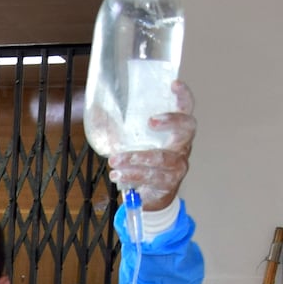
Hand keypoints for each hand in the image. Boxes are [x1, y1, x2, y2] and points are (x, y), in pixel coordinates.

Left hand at [108, 80, 195, 212]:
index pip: (186, 110)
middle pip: (186, 129)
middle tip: (151, 121)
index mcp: (175, 134)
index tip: (174, 85)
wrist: (149, 198)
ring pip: (161, 158)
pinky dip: (132, 176)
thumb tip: (96, 111)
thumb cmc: (141, 165)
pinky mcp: (169, 185)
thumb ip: (118, 130)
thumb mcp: (131, 145)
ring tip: (115, 161)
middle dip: (171, 121)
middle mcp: (182, 148)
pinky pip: (152, 178)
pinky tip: (118, 176)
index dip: (183, 97)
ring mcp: (178, 167)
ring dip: (135, 158)